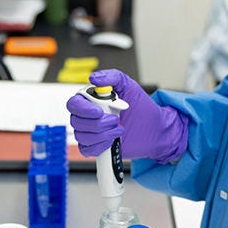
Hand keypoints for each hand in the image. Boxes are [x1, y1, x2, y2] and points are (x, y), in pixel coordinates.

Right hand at [66, 69, 187, 162]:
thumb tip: (94, 78)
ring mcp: (90, 132)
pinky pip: (87, 149)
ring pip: (82, 136)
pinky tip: (112, 140)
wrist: (154, 129)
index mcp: (91, 99)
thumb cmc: (141, 107)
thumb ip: (112, 77)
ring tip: (119, 129)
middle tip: (115, 119)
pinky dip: (100, 145)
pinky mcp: (95, 146)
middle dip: (97, 123)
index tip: (98, 111)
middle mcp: (88, 115)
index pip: (74, 103)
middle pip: (76, 121)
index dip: (83, 109)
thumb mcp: (129, 86)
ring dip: (102, 134)